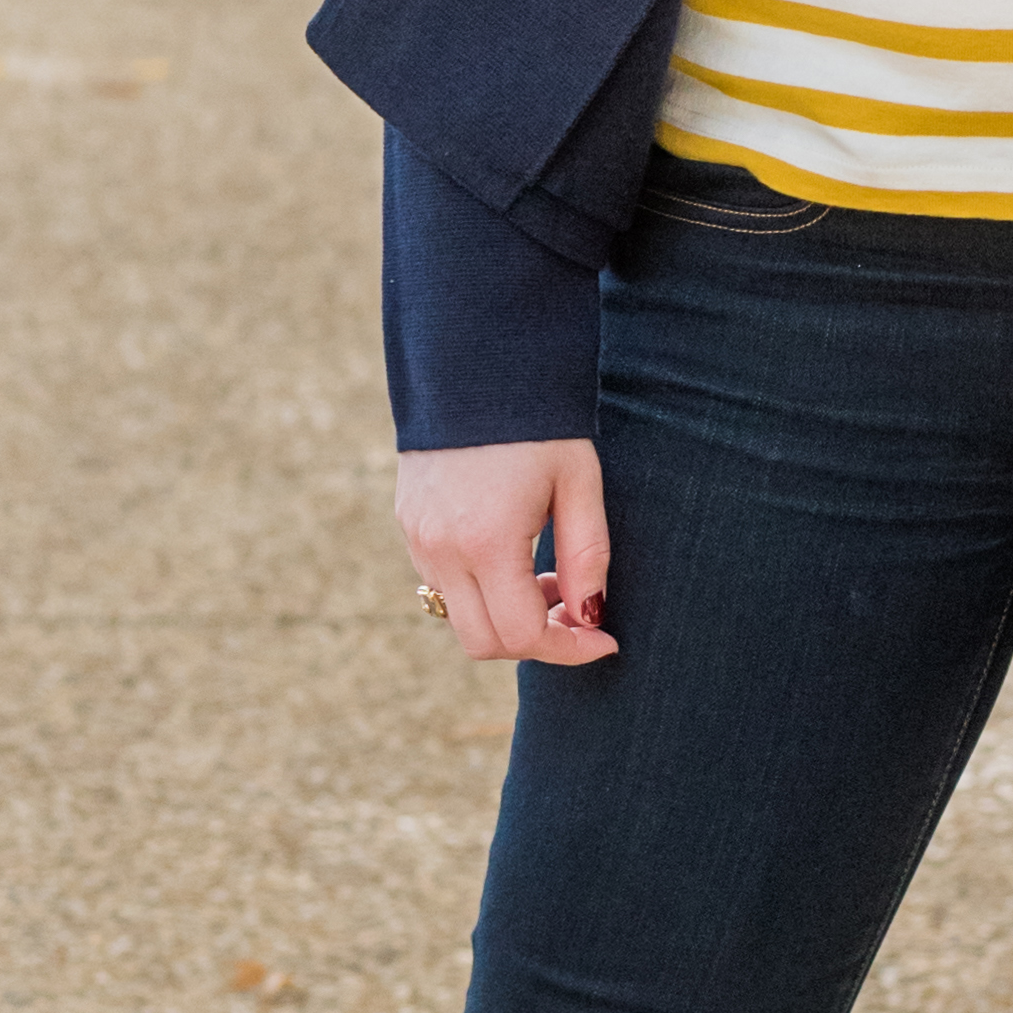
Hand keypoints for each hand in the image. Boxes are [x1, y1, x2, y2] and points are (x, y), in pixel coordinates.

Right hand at [397, 440, 615, 668]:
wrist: (473, 361)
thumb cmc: (538, 421)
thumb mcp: (578, 483)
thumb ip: (588, 555)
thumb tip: (590, 615)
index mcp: (486, 540)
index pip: (522, 635)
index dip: (568, 651)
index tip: (605, 640)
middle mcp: (441, 549)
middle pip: (484, 642)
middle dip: (536, 642)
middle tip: (577, 612)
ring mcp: (417, 539)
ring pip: (459, 618)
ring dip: (507, 617)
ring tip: (548, 575)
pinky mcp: (408, 525)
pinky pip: (442, 585)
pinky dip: (481, 592)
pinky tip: (513, 556)